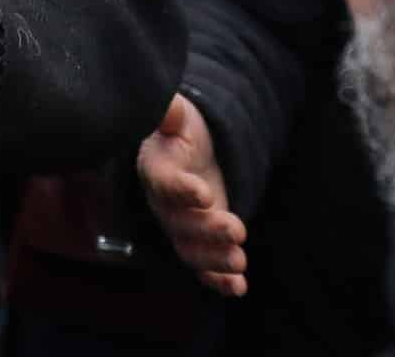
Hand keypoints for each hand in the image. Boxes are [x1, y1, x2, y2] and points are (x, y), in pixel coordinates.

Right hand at [138, 94, 247, 295]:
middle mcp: (163, 203)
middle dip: (208, 230)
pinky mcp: (199, 239)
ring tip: (239, 261)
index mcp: (156, 168)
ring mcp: (181, 224)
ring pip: (191, 249)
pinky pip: (203, 265)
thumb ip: (172, 113)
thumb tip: (170, 108)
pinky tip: (238, 287)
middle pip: (179, 222)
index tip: (204, 193)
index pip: (163, 181)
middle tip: (236, 229)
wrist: (188, 151)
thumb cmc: (182, 131)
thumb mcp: (180, 115)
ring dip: (215, 260)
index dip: (181, 189)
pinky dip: (219, 279)